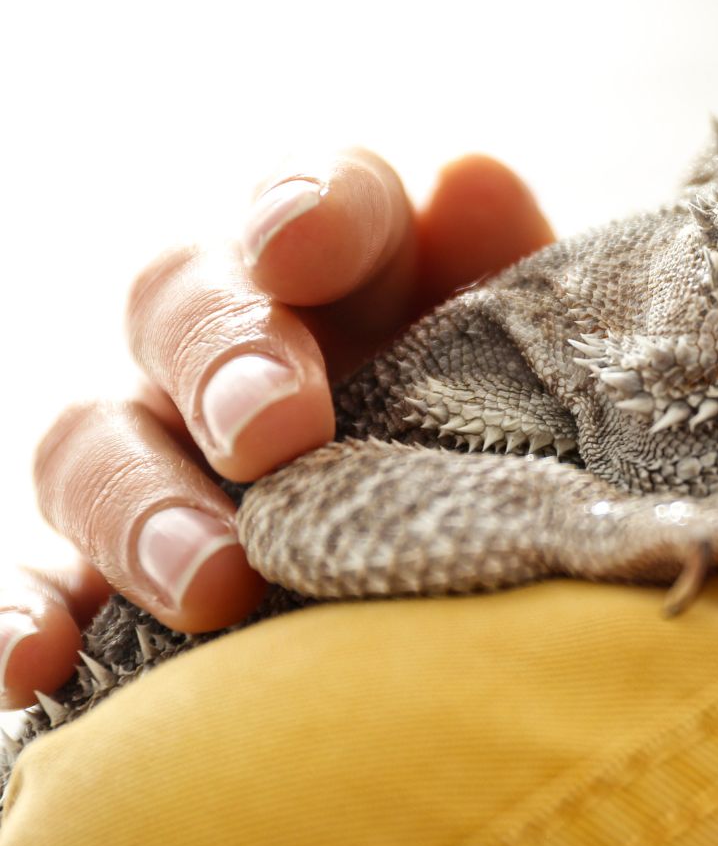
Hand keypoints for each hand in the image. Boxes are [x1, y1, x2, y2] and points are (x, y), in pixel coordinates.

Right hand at [2, 152, 553, 708]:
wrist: (499, 538)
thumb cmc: (519, 415)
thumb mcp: (538, 344)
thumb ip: (504, 263)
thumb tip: (466, 180)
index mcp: (350, 256)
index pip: (318, 196)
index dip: (309, 212)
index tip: (301, 249)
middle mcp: (230, 334)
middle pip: (179, 304)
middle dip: (223, 363)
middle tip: (275, 433)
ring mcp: (159, 446)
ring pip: (90, 446)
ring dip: (137, 510)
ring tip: (211, 582)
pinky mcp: (115, 567)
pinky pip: (42, 584)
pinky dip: (25, 617)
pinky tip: (39, 665)